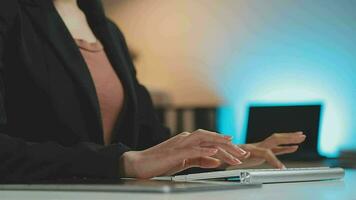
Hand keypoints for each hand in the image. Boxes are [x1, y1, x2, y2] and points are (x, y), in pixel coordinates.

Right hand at [120, 129, 247, 178]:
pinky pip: (193, 149)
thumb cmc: (160, 162)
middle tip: (243, 153)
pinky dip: (205, 150)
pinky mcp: (175, 152)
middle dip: (229, 145)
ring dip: (221, 147)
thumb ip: (200, 160)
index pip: (211, 140)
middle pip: (212, 138)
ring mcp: (180, 144)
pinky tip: (215, 153)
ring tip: (235, 154)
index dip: (227, 145)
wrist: (140, 163)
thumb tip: (216, 161)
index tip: (239, 152)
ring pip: (205, 141)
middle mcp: (186, 139)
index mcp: (188, 141)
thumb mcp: (184, 162)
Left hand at [229, 132, 305, 168]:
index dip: (274, 160)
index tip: (282, 168)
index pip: (266, 152)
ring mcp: (261, 147)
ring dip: (290, 139)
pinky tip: (295, 147)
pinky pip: (277, 149)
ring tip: (302, 136)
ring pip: (278, 142)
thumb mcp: (230, 159)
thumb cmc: (225, 158)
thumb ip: (238, 157)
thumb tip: (246, 154)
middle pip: (275, 139)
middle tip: (301, 136)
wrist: (223, 154)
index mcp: (250, 149)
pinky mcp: (262, 152)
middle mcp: (257, 146)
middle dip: (288, 137)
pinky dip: (286, 148)